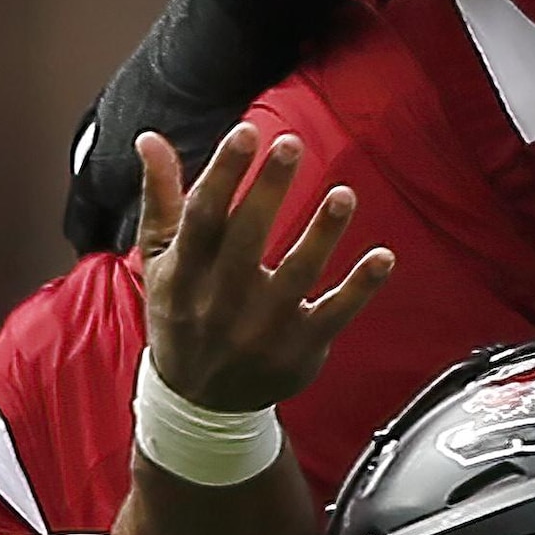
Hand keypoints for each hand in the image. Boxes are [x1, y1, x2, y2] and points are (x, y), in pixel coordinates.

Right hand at [134, 126, 389, 416]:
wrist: (200, 402)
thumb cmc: (182, 313)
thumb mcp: (160, 260)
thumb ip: (162, 197)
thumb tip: (151, 137)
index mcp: (184, 272)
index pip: (203, 217)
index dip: (224, 173)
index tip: (247, 132)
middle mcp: (221, 301)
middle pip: (247, 240)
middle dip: (269, 190)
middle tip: (292, 143)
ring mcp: (263, 327)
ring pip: (296, 276)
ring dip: (322, 234)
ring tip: (344, 194)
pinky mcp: (300, 348)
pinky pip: (334, 314)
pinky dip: (360, 288)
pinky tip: (383, 256)